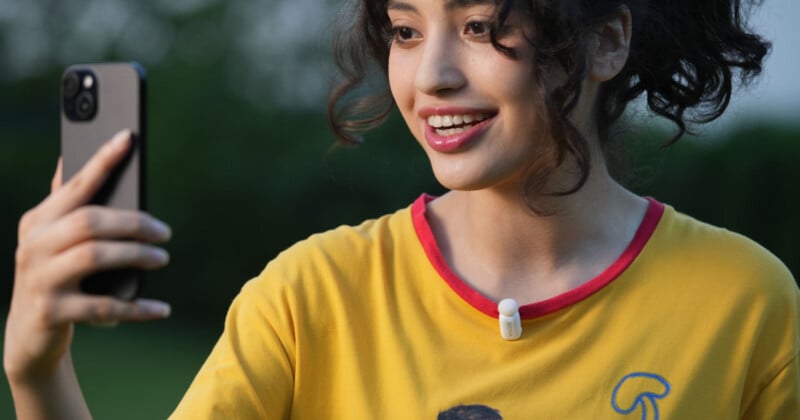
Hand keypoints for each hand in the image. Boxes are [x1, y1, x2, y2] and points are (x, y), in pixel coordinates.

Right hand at [4, 130, 171, 382]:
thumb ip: (64, 204)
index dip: (102, 160)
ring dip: (136, 256)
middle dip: (133, 222)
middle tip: (164, 232)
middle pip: (90, 221)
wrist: (28, 334)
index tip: (128, 138)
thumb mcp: (53, 239)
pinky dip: (137, 308)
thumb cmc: (53, 275)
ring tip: (162, 258)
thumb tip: (69, 158)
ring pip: (94, 256)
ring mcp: (40, 279)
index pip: (74, 184)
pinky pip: (104, 307)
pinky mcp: (52, 311)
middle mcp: (34, 245)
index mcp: (38, 220)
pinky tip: (161, 308)